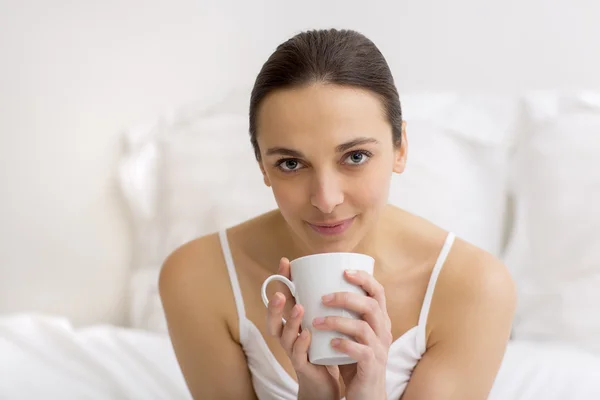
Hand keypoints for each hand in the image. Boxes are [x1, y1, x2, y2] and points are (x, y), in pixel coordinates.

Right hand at [266, 257, 339, 399]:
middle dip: (275, 304)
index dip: (281, 281)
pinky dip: (301, 343)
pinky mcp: (303, 366)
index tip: (285, 262)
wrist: (326, 382)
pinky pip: (298, 355)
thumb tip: (340, 270)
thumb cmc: (324, 348)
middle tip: (281, 291)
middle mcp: (289, 335)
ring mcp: (294, 351)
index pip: (284, 299)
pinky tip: (307, 334)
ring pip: (285, 336)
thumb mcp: (322, 321)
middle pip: (274, 319)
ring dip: (290, 321)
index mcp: (294, 322)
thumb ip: (325, 302)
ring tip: (298, 308)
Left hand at [312, 270, 391, 399]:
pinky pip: (361, 351)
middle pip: (371, 305)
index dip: (364, 278)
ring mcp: (380, 349)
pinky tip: (330, 343)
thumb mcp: (352, 333)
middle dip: (346, 298)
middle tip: (323, 298)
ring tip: (317, 321)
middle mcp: (383, 331)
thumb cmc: (355, 359)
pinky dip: (344, 344)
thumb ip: (343, 314)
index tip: (345, 271)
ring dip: (337, 322)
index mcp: (379, 319)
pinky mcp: (373, 366)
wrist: (367, 394)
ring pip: (363, 328)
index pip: (378, 292)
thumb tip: (316, 289)